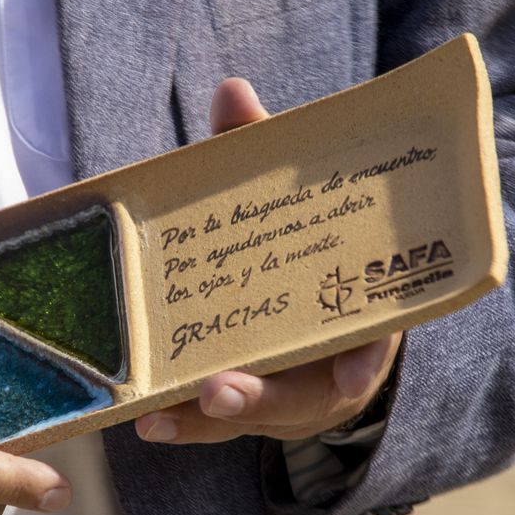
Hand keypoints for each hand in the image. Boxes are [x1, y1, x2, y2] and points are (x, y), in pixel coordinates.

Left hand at [135, 79, 401, 445]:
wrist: (316, 296)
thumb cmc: (304, 246)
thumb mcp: (290, 203)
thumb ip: (264, 154)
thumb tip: (231, 91)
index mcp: (358, 318)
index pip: (370, 345)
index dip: (362, 363)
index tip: (351, 378)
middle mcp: (328, 369)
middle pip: (302, 396)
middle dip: (262, 398)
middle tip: (219, 389)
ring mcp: (287, 396)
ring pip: (251, 418)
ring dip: (205, 420)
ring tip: (157, 419)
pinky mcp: (248, 409)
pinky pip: (214, 423)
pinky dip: (181, 422)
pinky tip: (144, 421)